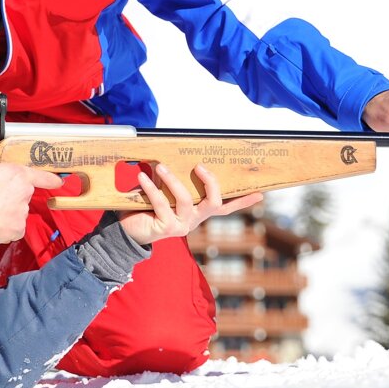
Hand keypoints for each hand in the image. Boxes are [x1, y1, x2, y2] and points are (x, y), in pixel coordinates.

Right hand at [0, 154, 62, 242]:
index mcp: (17, 175)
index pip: (41, 175)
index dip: (51, 178)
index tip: (59, 181)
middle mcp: (25, 193)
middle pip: (23, 192)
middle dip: (12, 193)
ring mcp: (23, 212)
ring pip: (18, 209)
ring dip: (8, 209)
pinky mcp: (19, 229)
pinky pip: (14, 225)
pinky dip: (6, 224)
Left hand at [118, 163, 263, 245]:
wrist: (128, 230)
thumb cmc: (149, 207)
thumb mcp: (166, 192)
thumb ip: (175, 181)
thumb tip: (174, 156)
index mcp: (198, 212)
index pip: (225, 207)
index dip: (243, 201)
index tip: (260, 193)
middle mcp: (194, 220)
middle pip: (214, 203)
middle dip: (211, 183)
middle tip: (199, 166)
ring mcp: (182, 226)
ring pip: (185, 200)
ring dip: (173, 180)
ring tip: (161, 167)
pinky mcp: (166, 228)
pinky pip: (161, 203)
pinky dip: (151, 187)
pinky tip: (142, 177)